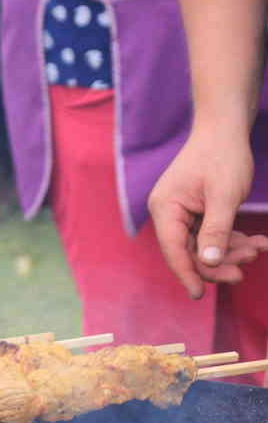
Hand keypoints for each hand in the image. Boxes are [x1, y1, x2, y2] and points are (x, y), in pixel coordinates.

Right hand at [148, 128, 267, 298]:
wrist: (224, 127)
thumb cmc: (222, 156)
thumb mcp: (224, 196)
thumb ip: (216, 232)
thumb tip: (209, 263)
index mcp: (165, 209)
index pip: (173, 249)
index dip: (187, 273)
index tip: (200, 295)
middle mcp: (168, 213)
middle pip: (188, 251)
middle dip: (218, 261)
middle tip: (246, 269)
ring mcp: (181, 212)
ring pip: (203, 245)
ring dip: (231, 251)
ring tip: (258, 248)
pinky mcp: (195, 210)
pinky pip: (211, 233)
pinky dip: (233, 239)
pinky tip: (256, 241)